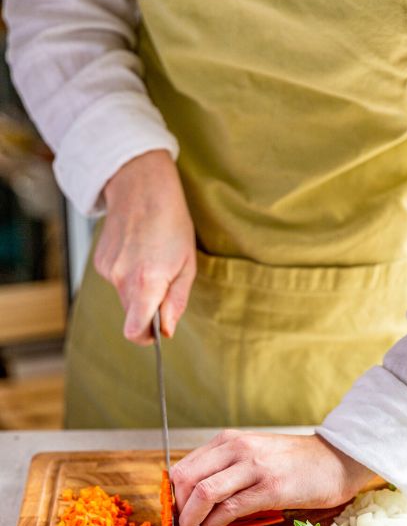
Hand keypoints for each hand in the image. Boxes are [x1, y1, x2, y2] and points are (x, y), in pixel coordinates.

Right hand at [94, 150, 196, 343]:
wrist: (140, 186)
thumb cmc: (171, 222)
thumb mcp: (187, 264)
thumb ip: (176, 301)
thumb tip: (166, 330)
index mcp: (147, 282)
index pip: (134, 331)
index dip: (146, 338)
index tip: (157, 332)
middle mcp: (122, 279)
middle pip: (131, 315)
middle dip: (148, 309)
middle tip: (165, 284)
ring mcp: (108, 270)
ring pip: (125, 296)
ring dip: (139, 288)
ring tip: (152, 259)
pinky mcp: (100, 262)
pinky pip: (117, 280)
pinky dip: (129, 274)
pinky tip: (138, 251)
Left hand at [172, 430, 376, 525]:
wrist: (336, 459)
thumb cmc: (296, 463)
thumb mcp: (255, 455)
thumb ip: (227, 469)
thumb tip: (195, 499)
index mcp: (229, 441)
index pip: (183, 467)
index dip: (171, 497)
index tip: (173, 518)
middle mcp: (237, 449)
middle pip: (185, 480)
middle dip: (177, 511)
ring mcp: (254, 467)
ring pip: (202, 494)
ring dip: (191, 522)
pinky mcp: (270, 488)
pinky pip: (228, 509)